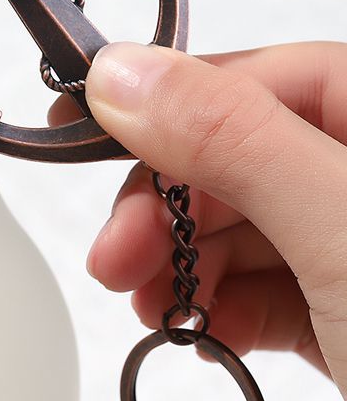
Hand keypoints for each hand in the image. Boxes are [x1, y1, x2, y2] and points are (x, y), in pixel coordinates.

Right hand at [49, 41, 346, 398]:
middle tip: (112, 257)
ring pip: (238, 224)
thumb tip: (120, 74)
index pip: (255, 78)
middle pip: (234, 157)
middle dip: (163, 208)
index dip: (164, 97)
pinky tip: (197, 326)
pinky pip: (261, 285)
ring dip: (179, 262)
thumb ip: (232, 141)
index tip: (81, 124)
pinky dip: (218, 304)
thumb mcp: (339, 227)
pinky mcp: (345, 307)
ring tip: (148, 306)